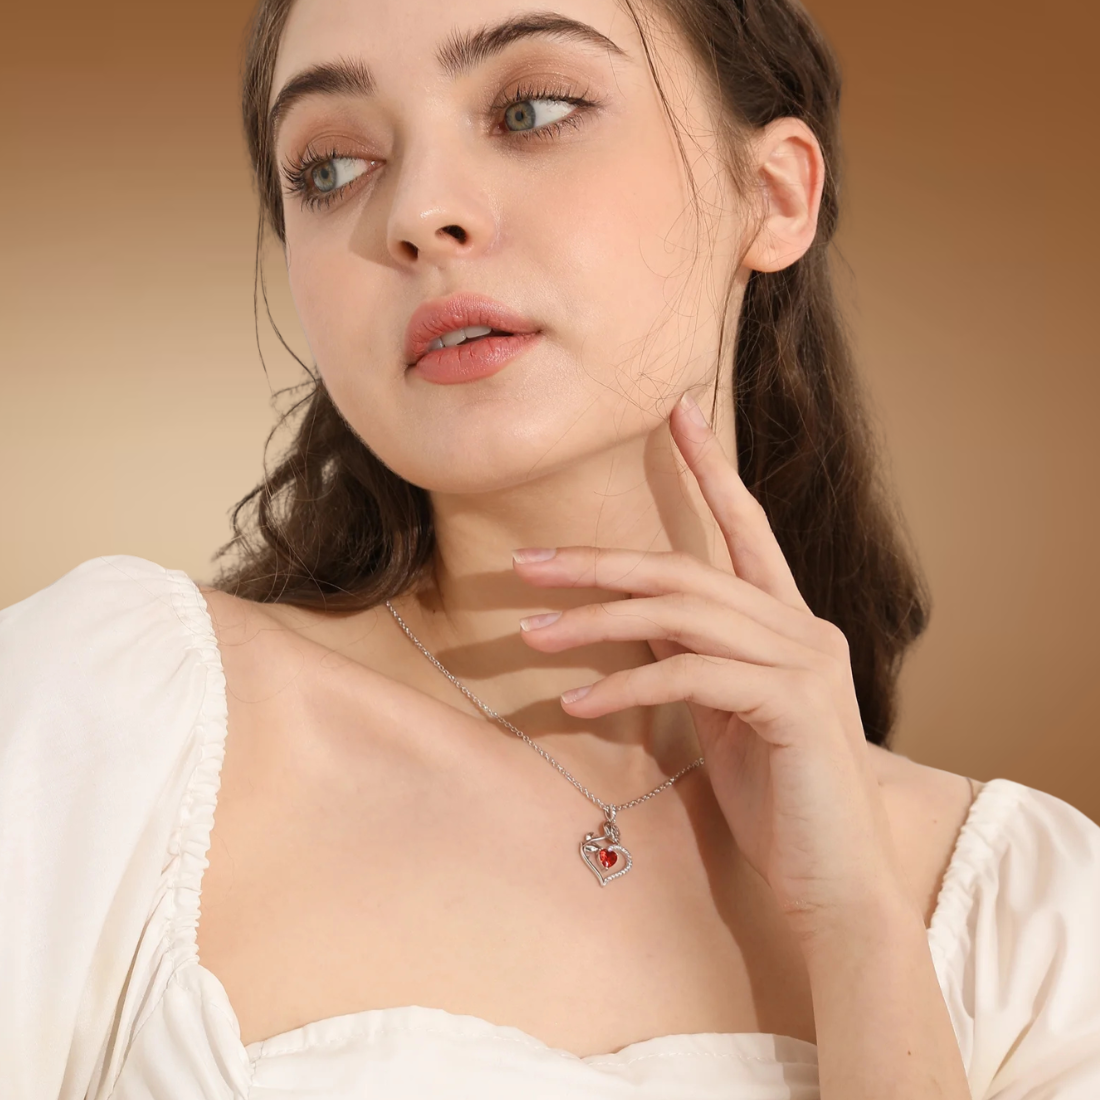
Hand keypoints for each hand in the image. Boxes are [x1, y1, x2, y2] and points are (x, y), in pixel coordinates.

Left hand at [512, 392, 912, 940]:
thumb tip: (637, 617)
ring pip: (683, 614)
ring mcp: (803, 662)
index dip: (710, 469)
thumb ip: (692, 655)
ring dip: (599, 620)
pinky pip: (691, 673)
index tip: (677, 412)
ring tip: (533, 633)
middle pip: (688, 569)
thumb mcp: (723, 711)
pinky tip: (576, 702)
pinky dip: (628, 683)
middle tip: (529, 562)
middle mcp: (803, 628)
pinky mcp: (791, 704)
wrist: (834, 878)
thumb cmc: (777, 794)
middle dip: (602, 561)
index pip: (747, 528)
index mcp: (788, 622)